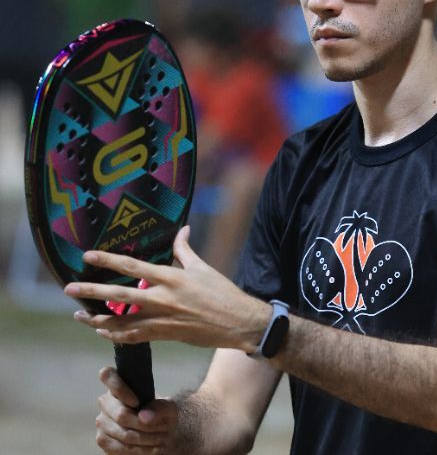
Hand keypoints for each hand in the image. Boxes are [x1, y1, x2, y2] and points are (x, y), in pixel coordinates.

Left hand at [65, 226, 268, 351]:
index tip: (88, 257)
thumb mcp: (203, 267)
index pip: (132, 267)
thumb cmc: (222, 292)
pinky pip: (134, 337)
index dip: (108, 261)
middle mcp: (162, 298)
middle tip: (69, 289)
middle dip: (91, 292)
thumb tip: (182, 229)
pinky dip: (116, 335)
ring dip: (97, 320)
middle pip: (119, 296)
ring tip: (80, 316)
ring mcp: (162, 320)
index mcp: (171, 277)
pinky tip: (105, 332)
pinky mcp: (165, 335)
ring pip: (121, 322)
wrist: (237, 322)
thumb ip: (185, 250)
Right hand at [95, 366, 176, 452]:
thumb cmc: (162, 413)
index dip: (119, 388)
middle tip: (164, 428)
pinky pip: (118, 447)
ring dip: (145, 438)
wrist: (159, 432)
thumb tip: (144, 417)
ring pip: (122, 432)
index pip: (107, 375)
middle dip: (145, 425)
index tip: (137, 401)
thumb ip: (160, 408)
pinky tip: (151, 449)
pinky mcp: (103, 439)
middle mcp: (106, 401)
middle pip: (120, 413)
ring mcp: (102, 421)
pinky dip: (138, 450)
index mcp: (119, 383)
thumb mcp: (169, 407)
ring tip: (163, 440)